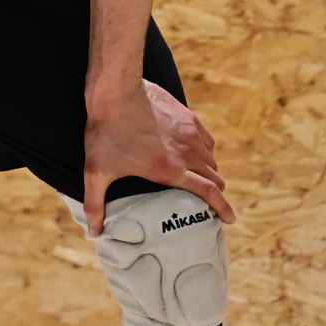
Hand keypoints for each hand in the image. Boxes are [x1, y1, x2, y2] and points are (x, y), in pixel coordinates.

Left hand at [82, 79, 233, 237]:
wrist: (115, 92)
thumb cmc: (105, 132)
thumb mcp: (96, 171)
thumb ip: (95, 204)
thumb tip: (94, 233)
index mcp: (170, 170)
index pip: (209, 193)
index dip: (223, 208)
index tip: (230, 219)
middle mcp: (187, 153)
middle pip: (215, 178)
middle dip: (215, 192)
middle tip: (207, 200)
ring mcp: (191, 133)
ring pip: (212, 159)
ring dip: (209, 171)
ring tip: (198, 178)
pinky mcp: (189, 117)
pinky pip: (208, 140)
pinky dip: (206, 150)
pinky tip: (194, 152)